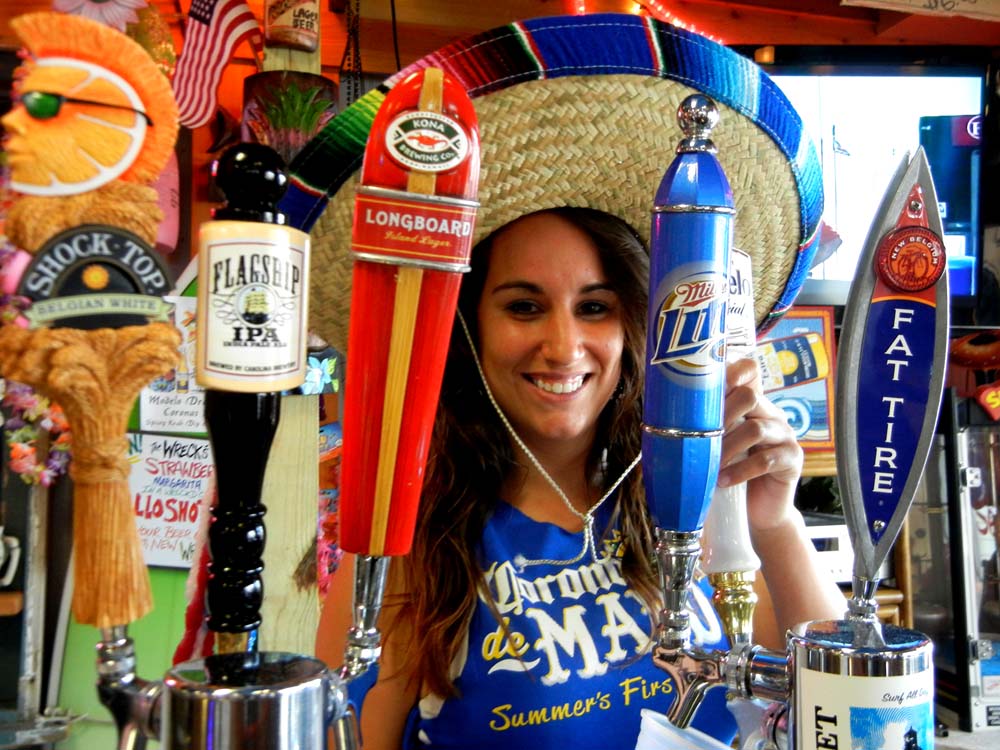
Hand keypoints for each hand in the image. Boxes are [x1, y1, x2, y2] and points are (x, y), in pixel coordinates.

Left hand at [716, 357, 802, 535]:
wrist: (757, 511)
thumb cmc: (729, 474)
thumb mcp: (715, 446)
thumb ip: (703, 426)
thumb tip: (662, 410)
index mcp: (752, 404)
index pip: (749, 371)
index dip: (730, 371)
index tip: (705, 385)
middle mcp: (770, 413)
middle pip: (749, 396)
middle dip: (720, 415)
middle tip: (699, 437)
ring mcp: (784, 434)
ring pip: (756, 428)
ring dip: (727, 448)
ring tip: (710, 466)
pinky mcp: (792, 459)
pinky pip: (766, 459)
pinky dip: (740, 470)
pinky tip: (723, 481)